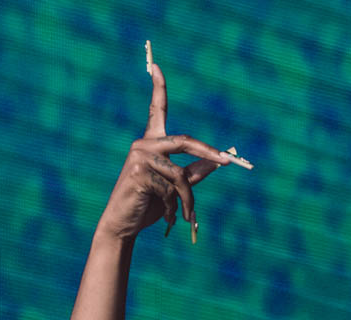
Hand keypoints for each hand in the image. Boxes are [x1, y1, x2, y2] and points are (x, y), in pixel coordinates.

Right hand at [97, 50, 235, 241]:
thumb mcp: (173, 188)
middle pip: (185, 141)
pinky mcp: (139, 172)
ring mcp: (140, 156)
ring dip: (187, 199)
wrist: (124, 224)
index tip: (156, 65)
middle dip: (208, 153)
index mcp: (152, 142)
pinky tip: (166, 217)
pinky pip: (170, 189)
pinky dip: (174, 207)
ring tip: (186, 215)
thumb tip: (217, 162)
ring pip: (180, 175)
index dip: (158, 87)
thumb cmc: (148, 205)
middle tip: (226, 160)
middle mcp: (144, 143)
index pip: (157, 109)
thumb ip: (193, 173)